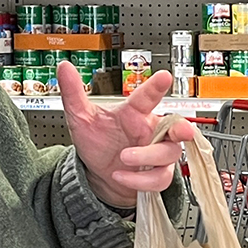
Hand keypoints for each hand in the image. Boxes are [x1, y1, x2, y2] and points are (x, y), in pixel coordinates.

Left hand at [59, 64, 196, 209]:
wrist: (98, 175)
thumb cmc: (97, 144)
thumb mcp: (81, 119)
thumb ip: (74, 93)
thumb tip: (64, 68)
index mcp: (135, 113)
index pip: (149, 97)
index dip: (157, 87)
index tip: (164, 77)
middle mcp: (151, 131)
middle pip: (177, 127)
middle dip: (183, 128)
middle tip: (182, 130)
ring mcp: (157, 153)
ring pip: (168, 153)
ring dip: (147, 157)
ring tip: (123, 158)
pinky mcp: (157, 174)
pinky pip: (159, 177)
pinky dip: (139, 179)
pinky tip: (121, 175)